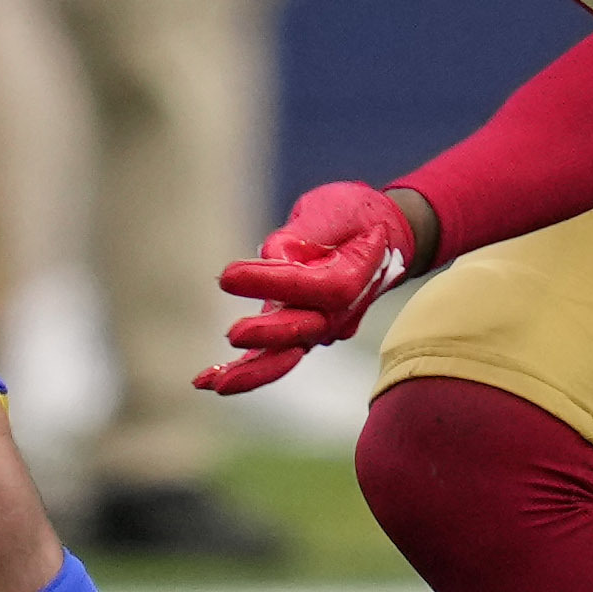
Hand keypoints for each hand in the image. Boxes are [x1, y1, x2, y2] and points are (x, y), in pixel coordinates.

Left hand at [196, 181, 420, 394]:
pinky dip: (247, 370)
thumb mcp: (333, 210)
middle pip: (302, 331)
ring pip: (287, 355)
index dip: (269, 282)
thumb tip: (273, 254)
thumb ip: (306, 232)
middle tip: (232, 334)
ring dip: (250, 371)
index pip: (310, 286)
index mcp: (350, 277)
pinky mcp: (303, 333)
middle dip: (266, 335)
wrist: (382, 237)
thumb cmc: (355, 218)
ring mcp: (322, 327)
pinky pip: (277, 356)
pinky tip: (212, 379)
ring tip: (210, 382)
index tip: (228, 275)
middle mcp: (338, 312)